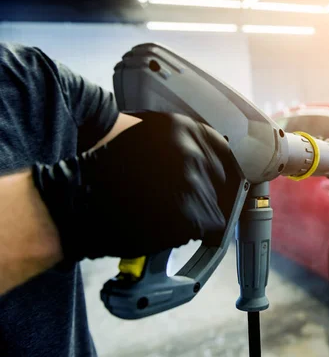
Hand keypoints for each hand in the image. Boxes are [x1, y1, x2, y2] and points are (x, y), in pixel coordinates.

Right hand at [32, 112, 239, 260]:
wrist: (76, 202)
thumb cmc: (103, 174)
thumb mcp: (144, 139)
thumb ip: (178, 144)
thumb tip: (207, 157)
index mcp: (182, 127)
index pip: (222, 150)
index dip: (219, 169)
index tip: (217, 180)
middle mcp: (193, 150)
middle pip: (219, 179)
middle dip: (204, 192)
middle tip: (175, 200)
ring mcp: (194, 182)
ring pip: (214, 205)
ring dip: (195, 212)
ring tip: (162, 212)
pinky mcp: (193, 213)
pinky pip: (209, 227)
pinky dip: (191, 231)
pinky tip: (164, 225)